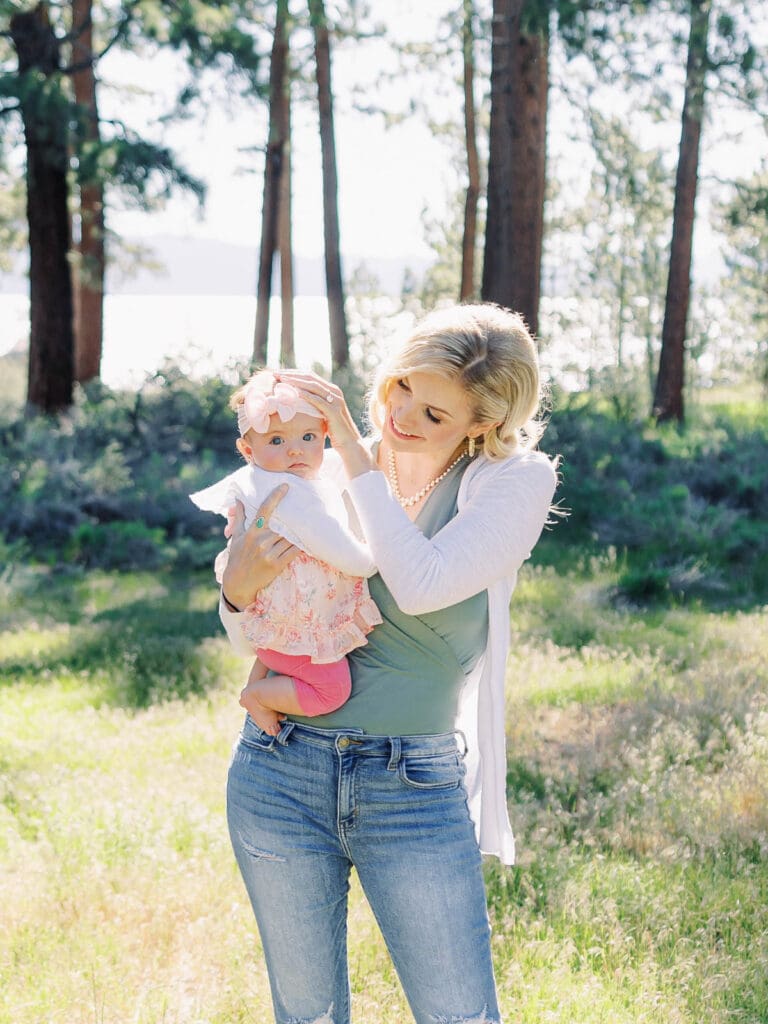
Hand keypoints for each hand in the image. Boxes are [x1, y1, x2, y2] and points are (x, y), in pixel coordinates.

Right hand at [221, 486, 298, 609]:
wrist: (238, 583)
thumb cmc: (237, 558)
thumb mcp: (236, 537)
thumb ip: (239, 517)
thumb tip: (238, 499)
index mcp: (251, 532)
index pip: (264, 510)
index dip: (275, 496)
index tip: (286, 486)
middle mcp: (260, 541)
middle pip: (282, 525)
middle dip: (291, 520)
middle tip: (303, 512)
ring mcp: (269, 554)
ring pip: (289, 538)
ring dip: (297, 533)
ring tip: (306, 527)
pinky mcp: (276, 565)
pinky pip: (293, 552)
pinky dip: (300, 546)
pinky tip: (306, 542)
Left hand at [274, 370, 360, 450]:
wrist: (349, 444)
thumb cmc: (333, 431)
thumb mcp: (321, 414)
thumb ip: (313, 405)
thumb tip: (295, 401)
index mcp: (331, 390)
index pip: (310, 376)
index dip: (293, 373)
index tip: (278, 373)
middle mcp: (335, 391)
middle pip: (310, 377)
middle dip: (291, 374)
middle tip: (275, 373)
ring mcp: (336, 400)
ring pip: (312, 385)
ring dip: (295, 381)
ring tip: (281, 380)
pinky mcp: (334, 411)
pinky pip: (317, 400)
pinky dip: (305, 395)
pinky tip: (294, 393)